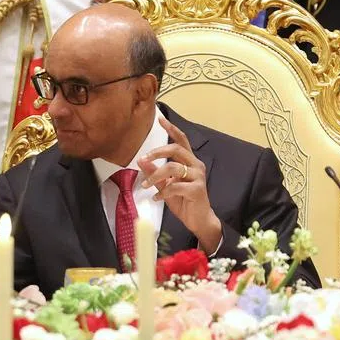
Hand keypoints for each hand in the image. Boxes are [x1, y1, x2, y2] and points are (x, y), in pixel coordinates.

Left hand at [138, 116, 221, 250]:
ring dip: (155, 175)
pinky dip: (163, 192)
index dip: (172, 128)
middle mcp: (195, 165)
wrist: (198, 220)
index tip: (160, 118)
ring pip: (173, 167)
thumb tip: (141, 160)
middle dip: (157, 151)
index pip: (181, 140)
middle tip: (143, 158)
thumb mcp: (165, 186)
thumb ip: (154, 173)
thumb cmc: (183, 201)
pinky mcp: (197, 190)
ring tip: (145, 185)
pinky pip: (175, 186)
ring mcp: (198, 177)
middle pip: (176, 149)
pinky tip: (157, 198)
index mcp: (189, 162)